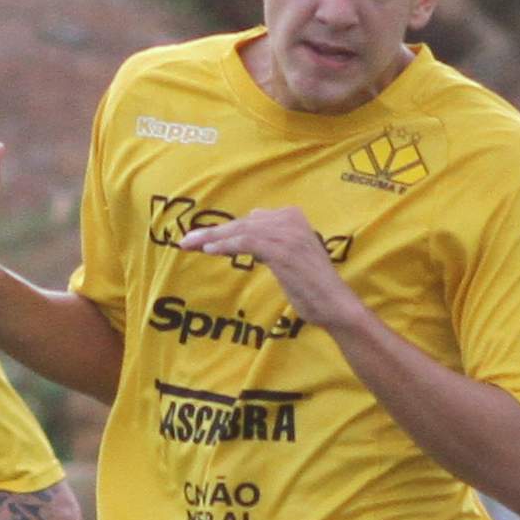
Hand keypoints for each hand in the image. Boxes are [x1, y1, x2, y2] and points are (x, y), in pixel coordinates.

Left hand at [179, 207, 359, 327]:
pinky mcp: (282, 249)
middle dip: (211, 232)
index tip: (200, 239)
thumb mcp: (288, 257)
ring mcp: (287, 232)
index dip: (223, 230)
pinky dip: (226, 245)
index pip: (249, 221)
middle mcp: (290, 218)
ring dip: (212, 238)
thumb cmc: (310, 286)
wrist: (334, 303)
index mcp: (292, 216)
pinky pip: (247, 242)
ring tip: (189, 244)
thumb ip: (268, 244)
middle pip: (242, 223)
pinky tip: (209, 251)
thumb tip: (239, 239)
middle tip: (185, 240)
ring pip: (240, 231)